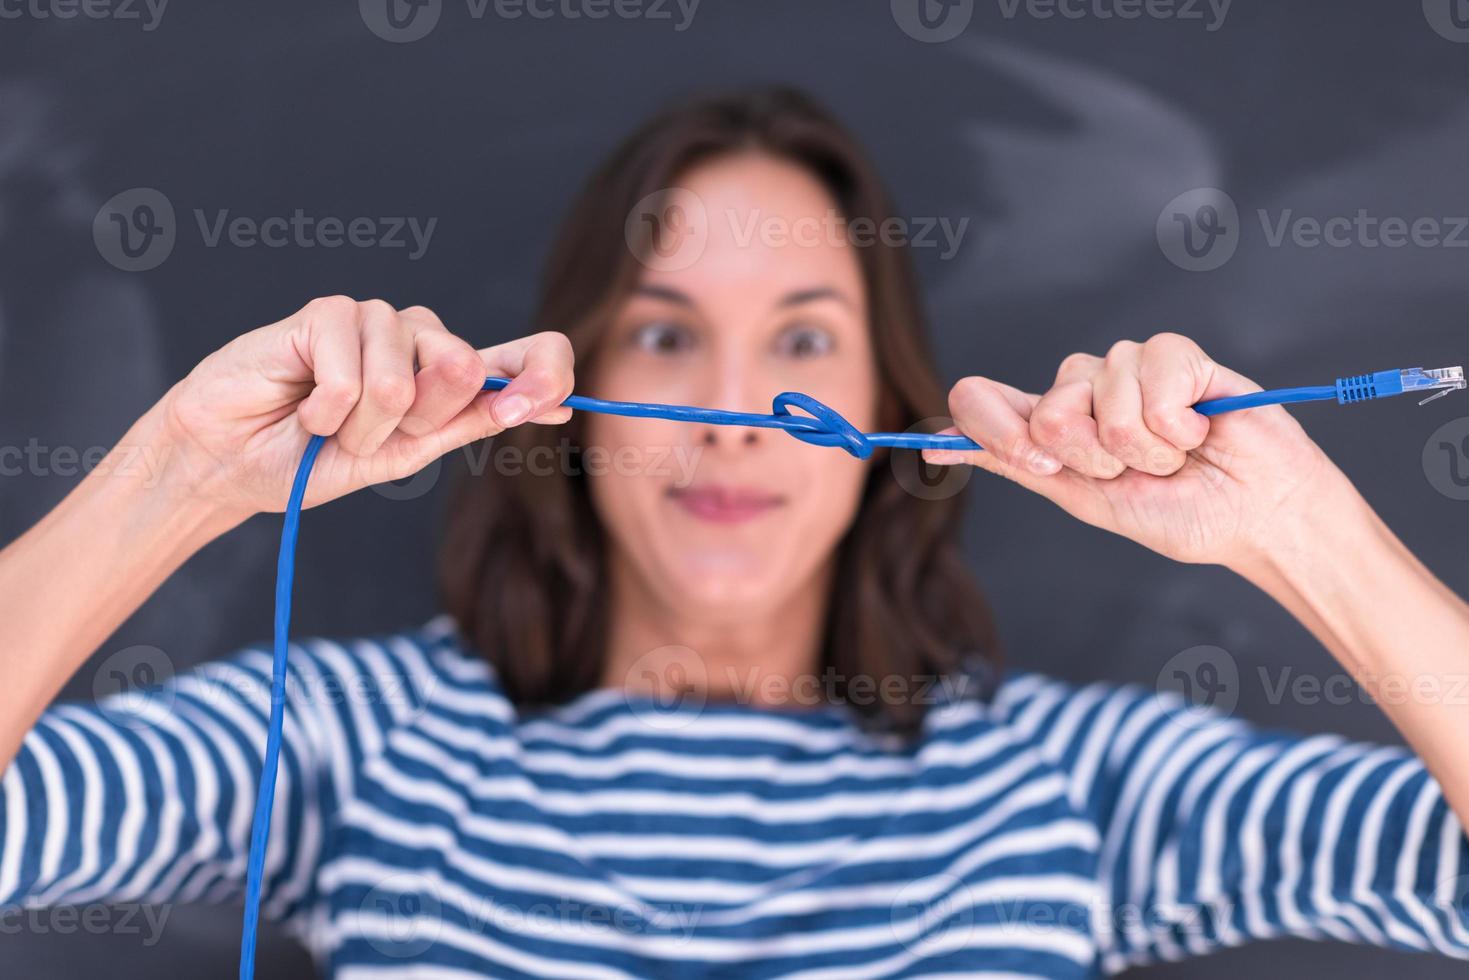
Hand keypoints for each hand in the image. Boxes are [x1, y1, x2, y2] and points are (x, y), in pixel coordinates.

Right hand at [156, 296, 573, 519]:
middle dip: (415, 421)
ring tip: (325, 424)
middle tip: (364, 435)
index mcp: (447, 373)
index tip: (545, 404)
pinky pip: (353, 376)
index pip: (524, 353)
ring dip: (358, 426)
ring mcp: (375, 320)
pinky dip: (325, 411)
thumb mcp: (406, 453)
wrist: (231, 463)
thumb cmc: (313, 459)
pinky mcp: (329, 313)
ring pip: (401, 381)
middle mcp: (419, 338)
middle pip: (464, 368)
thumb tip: (558, 405)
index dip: (546, 371)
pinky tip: (302, 406)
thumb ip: (472, 421)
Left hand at [925, 333, 1348, 569]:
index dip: (986, 424)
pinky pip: (1153, 374)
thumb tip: (938, 446)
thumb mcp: (1088, 499)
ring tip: (1178, 454)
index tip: (1032, 460)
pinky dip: (1178, 420)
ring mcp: (1126, 369)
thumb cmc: (1180, 513)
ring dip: (1144, 444)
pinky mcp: (1174, 355)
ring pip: (1103, 391)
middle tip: (1137, 472)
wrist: (1257, 517)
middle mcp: (1082, 391)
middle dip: (1094, 455)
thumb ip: (1020, 465)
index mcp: (1051, 428)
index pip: (981, 398)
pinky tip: (1201, 429)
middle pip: (1047, 405)